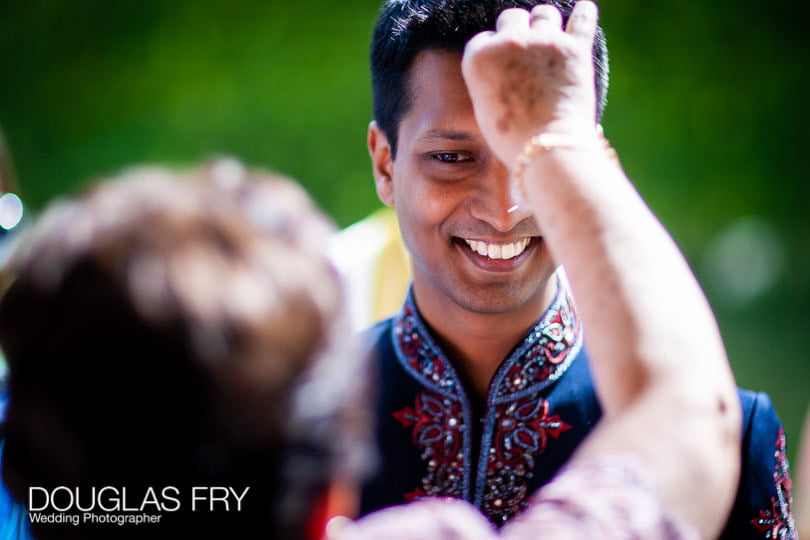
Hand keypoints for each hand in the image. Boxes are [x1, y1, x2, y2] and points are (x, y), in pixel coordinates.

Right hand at [461, 1, 599, 165]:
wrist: (547, 149)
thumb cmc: (512, 139)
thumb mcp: (484, 108)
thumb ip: (489, 78)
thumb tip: (502, 65)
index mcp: (480, 57)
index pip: (484, 38)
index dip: (493, 49)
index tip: (502, 63)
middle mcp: (508, 42)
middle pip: (512, 17)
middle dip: (518, 31)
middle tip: (524, 51)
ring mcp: (543, 41)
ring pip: (544, 13)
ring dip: (546, 23)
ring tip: (550, 39)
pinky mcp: (575, 48)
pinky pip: (582, 17)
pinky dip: (583, 14)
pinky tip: (583, 12)